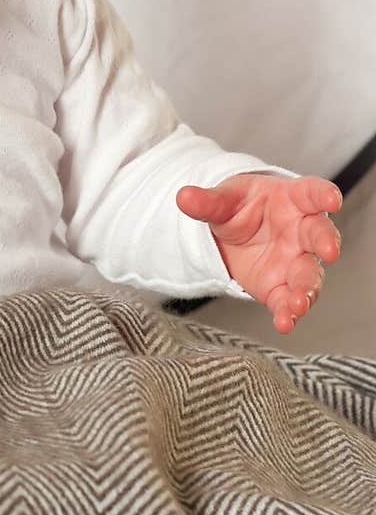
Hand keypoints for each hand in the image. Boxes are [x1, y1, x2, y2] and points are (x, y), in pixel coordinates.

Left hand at [176, 174, 342, 333]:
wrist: (231, 233)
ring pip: (309, 274)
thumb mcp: (222, 201)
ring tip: (298, 302)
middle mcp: (300, 230)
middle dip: (326, 242)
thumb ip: (207, 202)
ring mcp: (295, 260)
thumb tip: (183, 196)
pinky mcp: (281, 286)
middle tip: (328, 251)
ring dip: (307, 288)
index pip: (312, 192)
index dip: (323, 193)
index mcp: (290, 199)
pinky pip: (288, 300)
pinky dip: (288, 313)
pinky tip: (284, 322)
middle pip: (319, 234)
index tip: (331, 198)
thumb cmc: (239, 208)